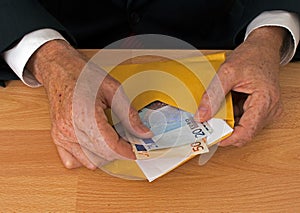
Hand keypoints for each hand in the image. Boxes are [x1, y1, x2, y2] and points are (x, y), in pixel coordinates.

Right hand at [27, 40, 151, 168]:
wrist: (59, 70)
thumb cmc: (82, 75)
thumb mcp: (113, 90)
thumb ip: (129, 115)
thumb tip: (143, 133)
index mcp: (84, 115)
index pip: (110, 146)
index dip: (127, 151)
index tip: (136, 150)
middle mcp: (69, 129)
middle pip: (101, 156)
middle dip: (118, 152)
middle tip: (127, 140)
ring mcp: (61, 135)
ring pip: (89, 162)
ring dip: (104, 155)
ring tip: (111, 139)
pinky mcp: (57, 138)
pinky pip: (73, 161)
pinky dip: (87, 158)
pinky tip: (94, 144)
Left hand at [195, 26, 285, 146]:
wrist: (263, 47)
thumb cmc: (252, 56)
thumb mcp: (227, 72)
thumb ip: (213, 95)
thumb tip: (202, 116)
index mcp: (265, 101)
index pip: (246, 133)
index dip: (227, 139)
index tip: (211, 138)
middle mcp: (270, 109)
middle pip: (244, 132)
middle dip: (225, 130)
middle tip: (207, 124)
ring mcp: (267, 110)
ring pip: (243, 126)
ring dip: (228, 122)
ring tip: (214, 112)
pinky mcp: (262, 108)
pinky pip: (245, 119)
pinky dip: (232, 115)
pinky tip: (224, 106)